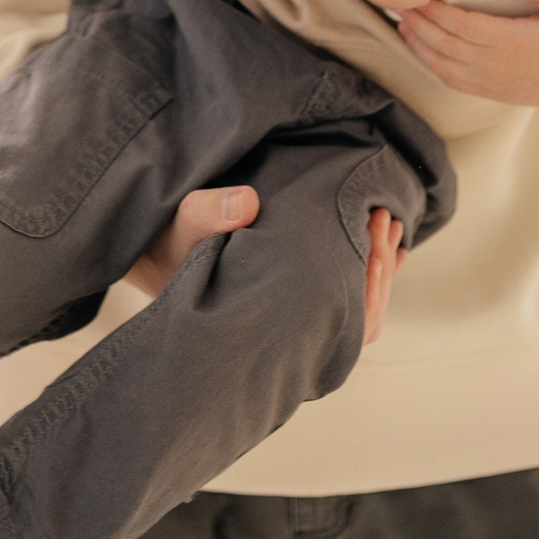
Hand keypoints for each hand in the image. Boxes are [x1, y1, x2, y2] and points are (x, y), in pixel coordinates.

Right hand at [127, 185, 405, 342]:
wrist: (151, 261)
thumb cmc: (170, 247)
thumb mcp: (182, 222)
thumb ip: (208, 213)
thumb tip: (248, 204)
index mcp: (273, 323)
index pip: (346, 320)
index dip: (368, 278)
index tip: (373, 228)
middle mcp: (290, 334)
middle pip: (359, 319)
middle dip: (379, 267)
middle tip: (384, 218)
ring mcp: (293, 326)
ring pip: (355, 315)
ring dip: (375, 269)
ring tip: (386, 224)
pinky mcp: (290, 310)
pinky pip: (342, 304)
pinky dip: (364, 275)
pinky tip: (380, 248)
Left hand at [398, 0, 538, 136]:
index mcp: (509, 41)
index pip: (462, 25)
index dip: (437, 11)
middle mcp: (493, 64)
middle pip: (444, 43)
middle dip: (418, 23)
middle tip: (399, 1)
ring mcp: (486, 80)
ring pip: (440, 63)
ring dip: (417, 43)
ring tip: (401, 21)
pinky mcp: (483, 91)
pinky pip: (447, 78)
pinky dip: (428, 62)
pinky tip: (417, 46)